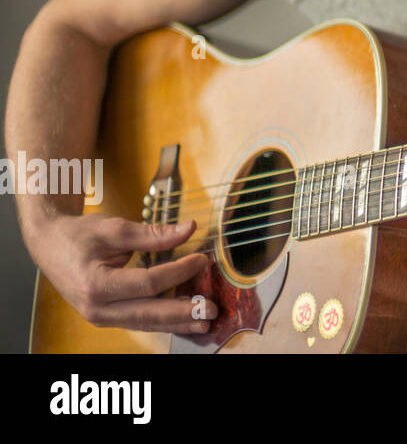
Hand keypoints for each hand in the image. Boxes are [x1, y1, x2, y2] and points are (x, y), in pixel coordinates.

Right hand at [28, 212, 219, 332]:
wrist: (49, 245)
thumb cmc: (78, 235)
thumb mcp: (114, 228)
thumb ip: (153, 234)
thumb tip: (189, 230)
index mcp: (96, 285)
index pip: (148, 283)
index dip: (178, 271)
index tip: (202, 259)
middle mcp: (96, 308)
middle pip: (148, 312)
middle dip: (183, 312)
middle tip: (212, 308)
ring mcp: (100, 316)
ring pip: (145, 323)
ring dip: (177, 323)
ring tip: (205, 321)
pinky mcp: (106, 316)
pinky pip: (138, 321)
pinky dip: (162, 320)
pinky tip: (184, 319)